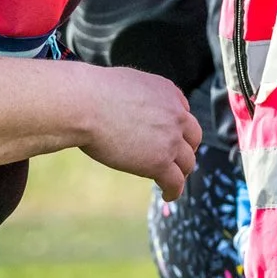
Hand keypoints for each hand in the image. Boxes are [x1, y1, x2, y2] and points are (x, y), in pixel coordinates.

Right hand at [77, 66, 200, 199]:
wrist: (84, 105)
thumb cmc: (91, 92)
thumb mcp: (126, 82)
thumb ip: (139, 95)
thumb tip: (130, 107)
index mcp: (168, 92)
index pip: (183, 112)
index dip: (177, 128)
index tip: (169, 138)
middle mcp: (176, 114)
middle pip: (192, 138)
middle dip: (185, 149)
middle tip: (174, 160)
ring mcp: (170, 139)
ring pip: (187, 162)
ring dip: (180, 172)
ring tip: (171, 181)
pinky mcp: (160, 162)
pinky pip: (175, 182)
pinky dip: (173, 191)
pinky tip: (167, 195)